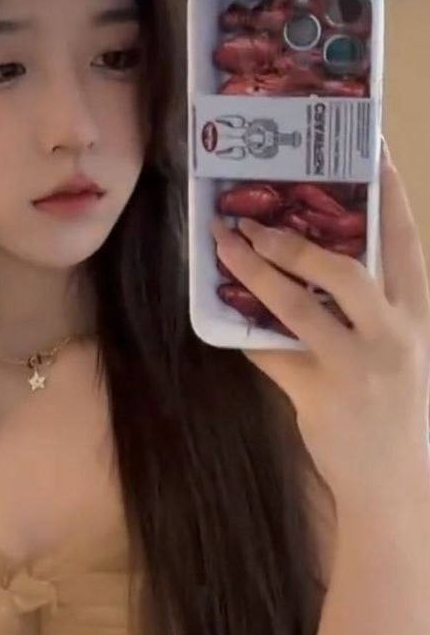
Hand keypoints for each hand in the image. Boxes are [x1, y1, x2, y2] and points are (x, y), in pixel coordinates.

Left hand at [210, 142, 429, 500]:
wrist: (395, 486)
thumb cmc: (397, 411)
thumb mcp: (402, 352)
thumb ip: (374, 310)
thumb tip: (320, 261)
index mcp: (417, 315)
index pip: (406, 242)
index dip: (390, 193)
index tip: (374, 148)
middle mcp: (394, 334)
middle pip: (346, 269)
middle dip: (296, 239)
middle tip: (254, 217)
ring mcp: (357, 366)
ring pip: (299, 305)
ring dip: (257, 272)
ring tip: (227, 247)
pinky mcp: (321, 395)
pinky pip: (272, 353)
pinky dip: (246, 331)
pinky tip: (224, 312)